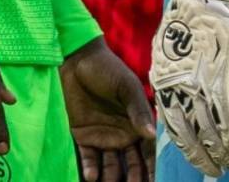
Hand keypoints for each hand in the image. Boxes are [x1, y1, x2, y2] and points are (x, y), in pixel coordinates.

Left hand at [61, 38, 154, 181]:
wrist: (76, 59)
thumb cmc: (107, 69)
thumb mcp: (126, 87)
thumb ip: (138, 110)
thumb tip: (152, 135)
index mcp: (137, 124)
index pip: (148, 153)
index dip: (152, 169)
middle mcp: (122, 135)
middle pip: (131, 165)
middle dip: (134, 179)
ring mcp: (102, 137)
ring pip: (111, 167)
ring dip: (111, 179)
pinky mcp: (82, 136)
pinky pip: (88, 158)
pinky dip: (90, 170)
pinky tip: (92, 176)